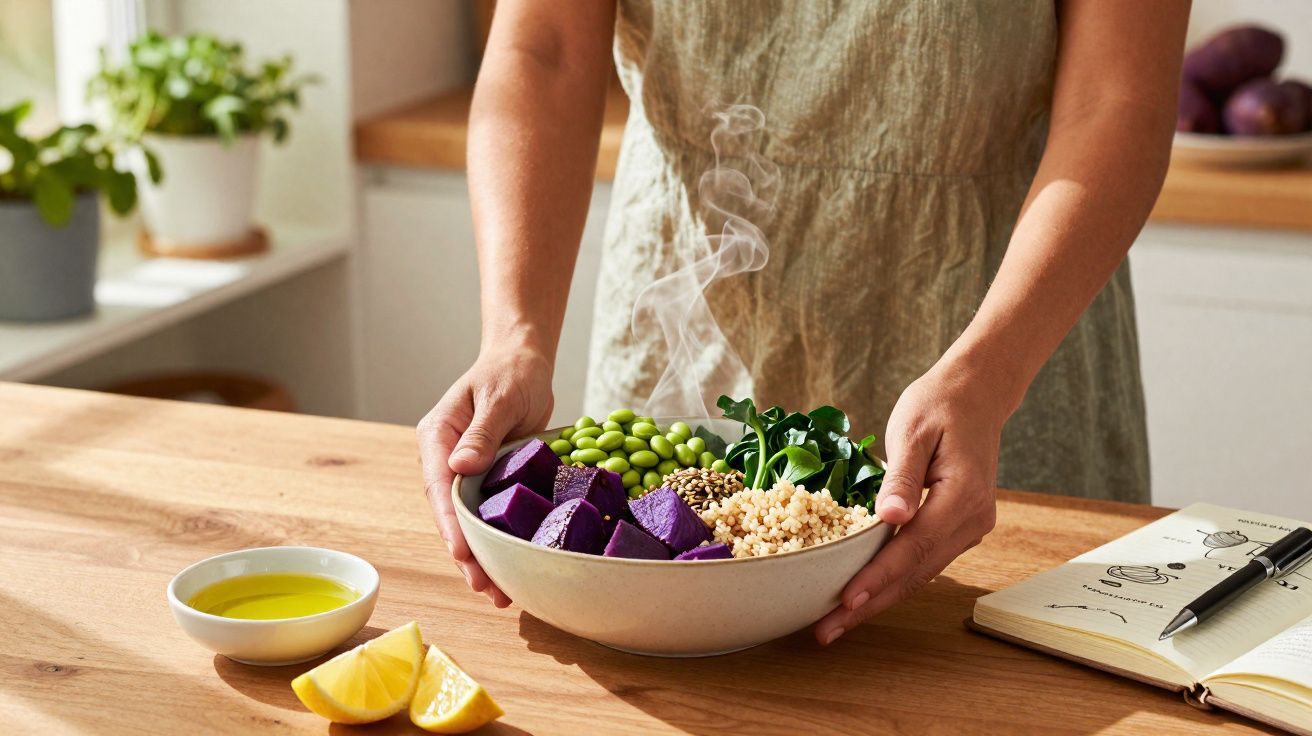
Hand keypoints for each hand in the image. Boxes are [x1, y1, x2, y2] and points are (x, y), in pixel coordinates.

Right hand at [417, 346, 554, 607]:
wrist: (524, 361)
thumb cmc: (511, 372)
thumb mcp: (500, 397)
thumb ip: (482, 432)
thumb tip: (461, 467)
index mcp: (437, 437)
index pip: (438, 486)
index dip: (450, 523)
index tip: (462, 552)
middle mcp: (445, 459)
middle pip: (450, 514)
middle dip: (466, 553)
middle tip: (486, 587)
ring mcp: (465, 472)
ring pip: (469, 522)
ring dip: (482, 557)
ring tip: (499, 593)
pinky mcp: (488, 480)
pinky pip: (490, 516)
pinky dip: (499, 541)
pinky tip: (511, 570)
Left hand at [814, 360, 1008, 643]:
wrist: (976, 393)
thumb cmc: (940, 404)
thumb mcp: (914, 429)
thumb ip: (902, 477)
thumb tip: (891, 517)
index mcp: (962, 497)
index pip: (913, 548)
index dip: (877, 577)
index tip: (845, 601)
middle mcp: (972, 521)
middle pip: (915, 573)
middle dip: (870, 604)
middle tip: (826, 631)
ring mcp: (969, 528)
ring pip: (920, 574)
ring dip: (879, 599)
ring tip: (836, 622)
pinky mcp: (958, 527)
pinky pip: (923, 561)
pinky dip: (892, 580)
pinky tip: (864, 594)